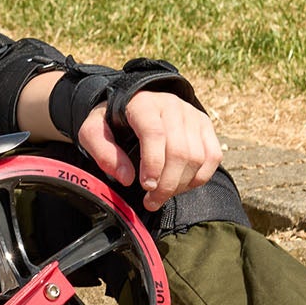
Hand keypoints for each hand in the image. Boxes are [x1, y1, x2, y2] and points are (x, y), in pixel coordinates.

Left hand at [77, 92, 222, 213]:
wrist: (131, 104)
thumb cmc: (112, 122)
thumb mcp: (93, 132)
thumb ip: (102, 152)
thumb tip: (127, 178)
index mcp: (142, 103)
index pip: (154, 134)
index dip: (153, 164)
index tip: (145, 186)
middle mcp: (171, 105)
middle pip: (179, 151)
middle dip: (166, 184)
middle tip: (151, 201)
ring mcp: (192, 115)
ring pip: (197, 157)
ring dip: (181, 185)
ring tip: (162, 195)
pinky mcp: (205, 126)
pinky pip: (212, 157)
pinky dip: (198, 178)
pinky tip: (180, 186)